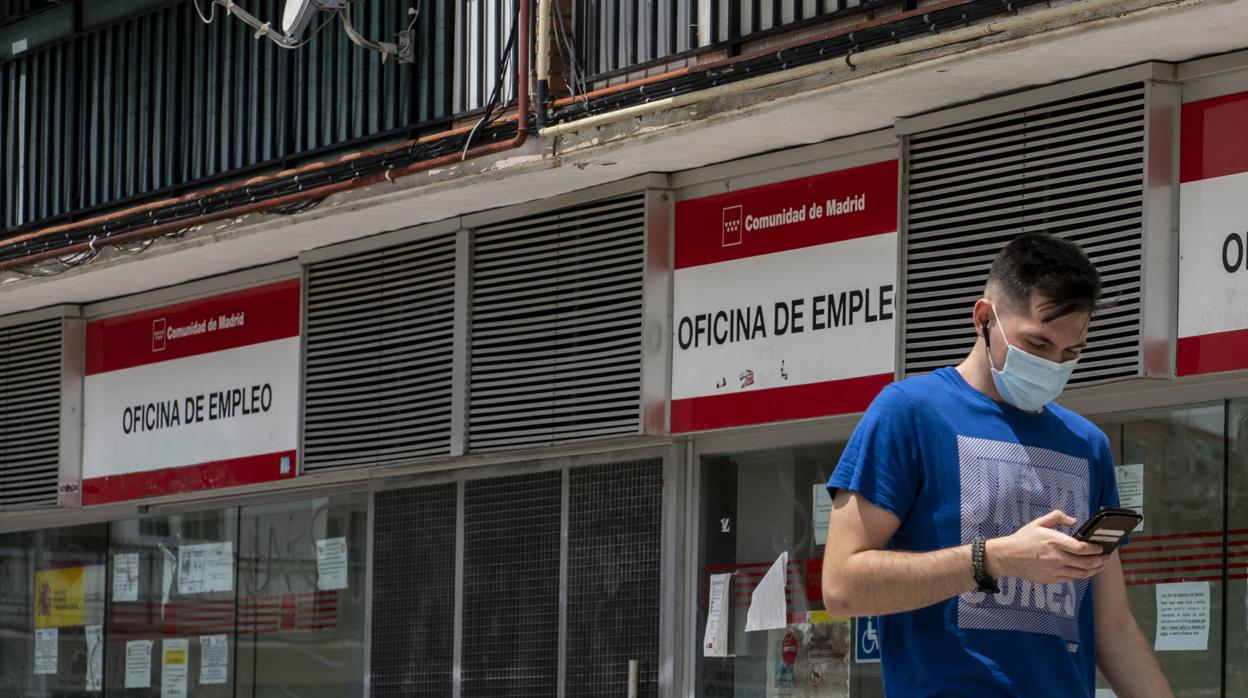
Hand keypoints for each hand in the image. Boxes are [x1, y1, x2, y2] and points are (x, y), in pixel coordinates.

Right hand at [983, 510, 1106, 583]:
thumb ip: (1057, 517)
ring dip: (1094, 570)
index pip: (1082, 548)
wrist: (1008, 557)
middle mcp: (1057, 557)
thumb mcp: (1038, 523)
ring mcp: (1055, 570)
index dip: (1096, 549)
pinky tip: (1083, 571)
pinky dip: (1080, 575)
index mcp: (1054, 541)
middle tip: (1106, 558)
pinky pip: (1071, 579)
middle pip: (1086, 562)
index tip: (1102, 548)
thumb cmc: (1023, 539)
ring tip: (1099, 566)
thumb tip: (1074, 520)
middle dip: (1100, 561)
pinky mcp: (1052, 579)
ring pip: (1081, 573)